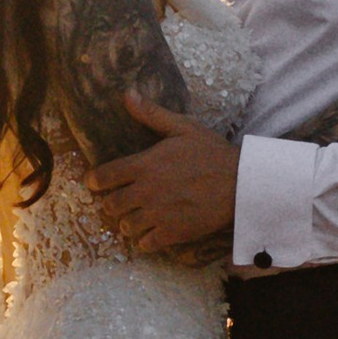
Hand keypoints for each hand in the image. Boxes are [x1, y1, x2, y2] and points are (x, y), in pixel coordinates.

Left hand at [89, 94, 240, 254]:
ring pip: (125, 227)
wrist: (242, 183)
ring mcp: (158, 215)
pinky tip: (154, 231)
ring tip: (139, 217)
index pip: (103, 176)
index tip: (97, 182)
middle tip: (123, 200)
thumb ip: (152, 114)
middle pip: (110, 206)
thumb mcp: (183, 127)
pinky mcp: (173, 234)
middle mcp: (146, 191)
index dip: (95, 181)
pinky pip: (145, 244)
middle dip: (113, 203)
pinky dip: (146, 240)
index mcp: (145, 165)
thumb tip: (127, 93)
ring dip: (129, 222)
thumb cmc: (213, 153)